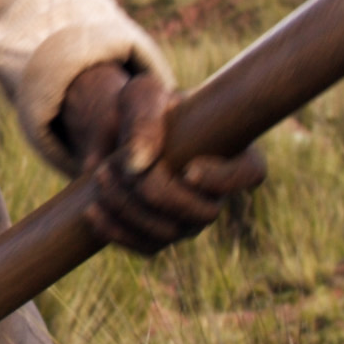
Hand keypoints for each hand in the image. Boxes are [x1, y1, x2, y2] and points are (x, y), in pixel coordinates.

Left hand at [58, 64, 267, 253]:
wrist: (117, 132)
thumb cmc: (142, 108)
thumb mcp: (140, 96)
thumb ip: (143, 119)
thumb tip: (140, 165)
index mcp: (230, 152)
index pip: (250, 173)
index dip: (224, 179)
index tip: (188, 168)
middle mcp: (216, 194)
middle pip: (203, 213)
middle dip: (158, 192)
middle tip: (121, 164)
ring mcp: (189, 221)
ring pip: (170, 233)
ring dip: (130, 208)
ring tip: (102, 173)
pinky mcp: (161, 237)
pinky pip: (145, 247)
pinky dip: (116, 230)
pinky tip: (92, 208)